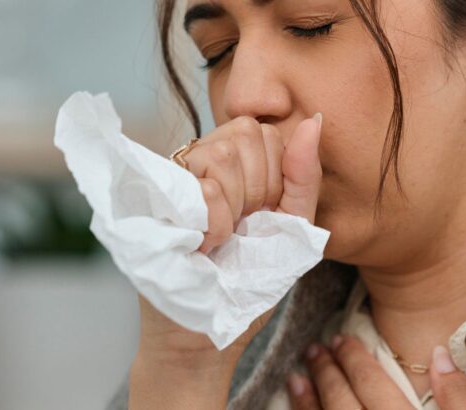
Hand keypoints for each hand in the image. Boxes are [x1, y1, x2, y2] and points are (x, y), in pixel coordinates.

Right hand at [129, 114, 322, 408]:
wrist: (204, 334)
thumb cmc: (247, 284)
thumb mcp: (291, 228)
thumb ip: (303, 176)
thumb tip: (314, 120)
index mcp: (232, 165)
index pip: (263, 130)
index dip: (273, 176)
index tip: (261, 216)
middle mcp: (196, 160)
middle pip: (244, 133)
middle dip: (257, 189)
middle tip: (240, 229)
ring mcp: (170, 175)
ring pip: (220, 154)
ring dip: (233, 207)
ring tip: (220, 239)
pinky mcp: (151, 196)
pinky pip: (198, 183)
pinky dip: (214, 221)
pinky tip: (205, 245)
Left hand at [287, 335, 465, 409]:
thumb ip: (461, 398)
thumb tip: (439, 354)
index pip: (373, 386)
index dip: (354, 360)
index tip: (340, 339)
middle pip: (343, 404)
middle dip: (328, 373)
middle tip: (315, 349)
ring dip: (308, 401)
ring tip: (297, 378)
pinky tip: (298, 405)